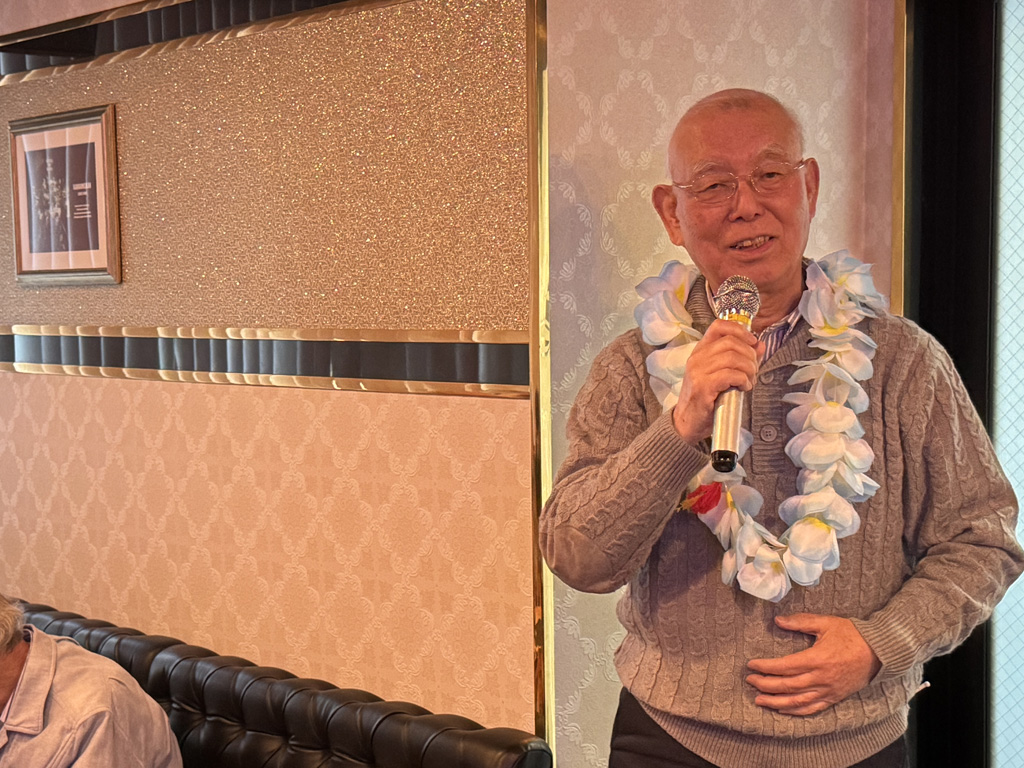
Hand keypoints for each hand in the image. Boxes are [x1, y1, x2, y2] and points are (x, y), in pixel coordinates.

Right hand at [672, 319, 761, 443]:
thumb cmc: (706, 398)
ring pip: (732, 358)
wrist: (687, 421)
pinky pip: (731, 375)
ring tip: (749, 380)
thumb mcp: (723, 374)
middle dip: (749, 355)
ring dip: (748, 369)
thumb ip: (742, 358)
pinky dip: (743, 380)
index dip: (740, 330)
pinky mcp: (703, 386)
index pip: (719, 326)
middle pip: (731, 342)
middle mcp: (697, 357)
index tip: (752, 342)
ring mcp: (698, 371)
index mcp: (701, 351)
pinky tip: (743, 388)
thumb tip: (760, 345)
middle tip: (753, 370)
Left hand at [745, 613, 881, 715]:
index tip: (751, 665)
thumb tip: (778, 620)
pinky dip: (795, 711)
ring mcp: (828, 691)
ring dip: (775, 702)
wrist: (879, 652)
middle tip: (750, 680)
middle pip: (787, 686)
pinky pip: (812, 708)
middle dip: (765, 684)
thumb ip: (800, 622)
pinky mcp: (834, 698)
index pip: (784, 666)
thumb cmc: (852, 634)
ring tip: (759, 700)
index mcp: (817, 659)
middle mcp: (821, 678)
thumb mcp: (826, 623)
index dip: (765, 667)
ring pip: (797, 701)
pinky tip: (782, 709)